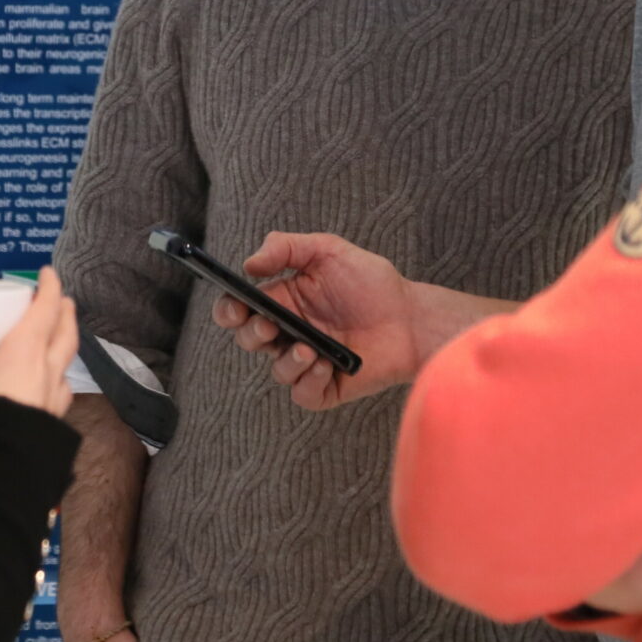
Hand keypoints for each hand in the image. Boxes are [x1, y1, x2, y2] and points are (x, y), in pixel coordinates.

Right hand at [0, 269, 78, 416]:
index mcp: (25, 351)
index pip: (44, 310)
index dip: (49, 288)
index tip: (48, 272)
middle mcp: (47, 372)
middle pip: (66, 335)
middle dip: (65, 314)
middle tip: (63, 302)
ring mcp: (53, 402)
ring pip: (66, 369)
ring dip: (63, 353)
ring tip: (55, 348)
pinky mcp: (51, 428)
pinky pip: (59, 398)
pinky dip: (56, 387)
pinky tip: (48, 394)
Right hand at [213, 231, 420, 409]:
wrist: (411, 317)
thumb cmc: (372, 283)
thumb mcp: (329, 251)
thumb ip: (286, 247)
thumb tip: (249, 264)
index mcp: (284, 301)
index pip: (241, 309)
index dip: (230, 310)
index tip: (235, 307)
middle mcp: (291, 332)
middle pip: (250, 340)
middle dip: (251, 334)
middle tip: (269, 326)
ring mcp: (308, 362)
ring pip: (276, 370)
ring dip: (285, 361)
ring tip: (308, 349)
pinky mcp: (326, 387)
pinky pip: (302, 394)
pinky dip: (307, 381)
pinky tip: (325, 366)